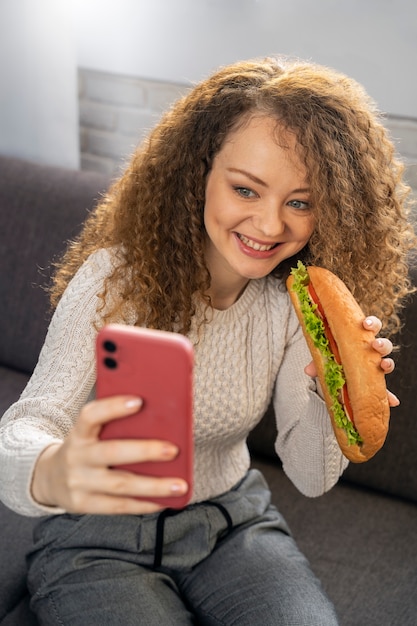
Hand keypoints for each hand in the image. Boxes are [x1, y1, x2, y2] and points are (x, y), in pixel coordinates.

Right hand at [31, 396, 188, 513]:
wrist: (50, 478)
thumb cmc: (85, 448)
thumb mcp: (90, 433)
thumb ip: (114, 426)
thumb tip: (158, 421)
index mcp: (79, 433)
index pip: (91, 415)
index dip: (113, 407)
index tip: (139, 401)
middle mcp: (76, 456)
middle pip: (112, 452)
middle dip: (145, 451)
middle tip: (173, 450)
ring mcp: (78, 482)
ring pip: (120, 484)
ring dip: (154, 486)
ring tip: (180, 485)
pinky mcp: (83, 504)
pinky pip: (118, 506)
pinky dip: (144, 504)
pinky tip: (164, 501)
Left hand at [304, 316, 398, 406]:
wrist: (333, 371)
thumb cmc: (333, 356)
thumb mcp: (324, 357)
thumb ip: (319, 361)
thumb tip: (308, 370)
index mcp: (361, 337)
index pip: (371, 327)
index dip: (372, 324)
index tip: (366, 323)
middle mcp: (372, 351)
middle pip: (384, 344)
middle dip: (381, 343)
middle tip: (374, 344)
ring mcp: (375, 366)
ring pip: (387, 361)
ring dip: (388, 362)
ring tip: (383, 364)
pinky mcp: (374, 382)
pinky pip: (384, 388)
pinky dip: (389, 395)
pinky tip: (392, 401)